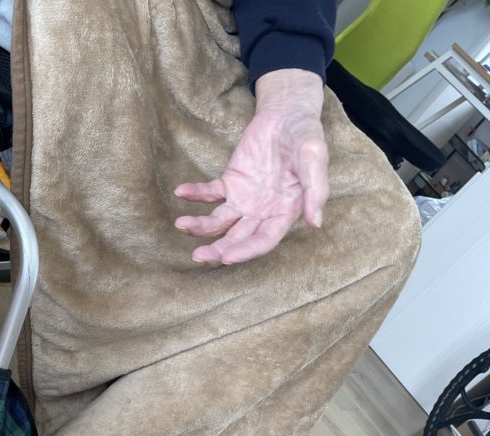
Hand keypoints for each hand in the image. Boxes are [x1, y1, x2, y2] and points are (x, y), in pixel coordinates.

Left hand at [175, 69, 328, 264]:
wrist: (288, 114)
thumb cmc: (306, 137)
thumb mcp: (315, 159)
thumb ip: (316, 190)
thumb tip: (315, 223)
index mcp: (283, 214)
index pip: (263, 240)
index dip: (246, 251)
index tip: (227, 258)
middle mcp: (261, 213)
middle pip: (237, 238)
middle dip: (218, 250)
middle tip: (198, 256)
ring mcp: (243, 200)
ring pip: (219, 221)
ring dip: (201, 226)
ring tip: (181, 225)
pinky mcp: (230, 183)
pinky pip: (209, 193)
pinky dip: (195, 193)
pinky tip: (181, 192)